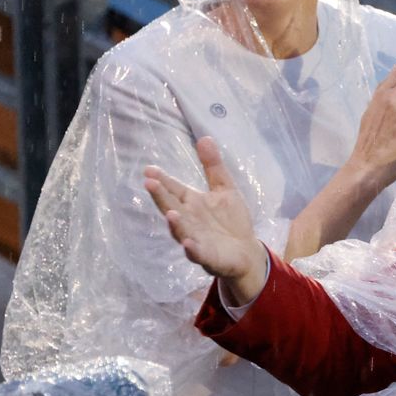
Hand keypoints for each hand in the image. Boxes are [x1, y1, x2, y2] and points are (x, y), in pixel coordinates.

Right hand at [144, 137, 265, 303]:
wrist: (246, 250)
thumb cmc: (230, 219)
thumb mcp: (224, 188)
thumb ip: (213, 166)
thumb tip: (204, 137)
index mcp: (192, 204)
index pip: (174, 190)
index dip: (162, 181)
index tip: (149, 170)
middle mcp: (189, 221)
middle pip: (171, 208)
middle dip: (161, 197)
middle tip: (149, 184)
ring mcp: (196, 240)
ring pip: (182, 232)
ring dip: (175, 224)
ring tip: (171, 214)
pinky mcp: (208, 257)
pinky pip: (198, 254)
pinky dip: (192, 249)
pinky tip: (188, 243)